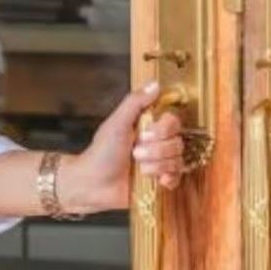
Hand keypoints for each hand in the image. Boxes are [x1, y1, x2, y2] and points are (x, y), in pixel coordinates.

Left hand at [66, 80, 188, 211]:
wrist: (93, 185)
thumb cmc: (100, 153)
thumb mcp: (117, 123)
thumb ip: (135, 102)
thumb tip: (154, 84)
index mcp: (148, 127)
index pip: (173, 121)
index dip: (163, 129)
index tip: (145, 134)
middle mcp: (156, 144)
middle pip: (177, 142)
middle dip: (157, 151)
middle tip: (136, 153)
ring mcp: (159, 163)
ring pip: (178, 161)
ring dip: (157, 165)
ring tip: (140, 169)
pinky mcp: (159, 182)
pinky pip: (177, 178)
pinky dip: (169, 179)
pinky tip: (158, 180)